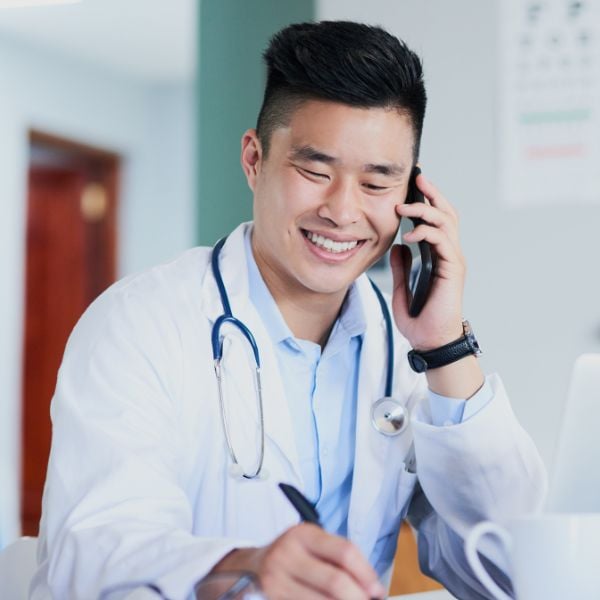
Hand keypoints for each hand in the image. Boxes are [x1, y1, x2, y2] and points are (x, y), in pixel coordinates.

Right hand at [208, 523, 385, 599]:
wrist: (249, 568)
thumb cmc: (290, 556)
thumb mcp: (310, 545)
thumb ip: (337, 558)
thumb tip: (370, 586)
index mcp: (303, 534)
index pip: (344, 551)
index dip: (366, 573)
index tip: (377, 590)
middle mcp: (287, 554)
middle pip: (335, 581)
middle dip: (358, 598)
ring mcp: (276, 579)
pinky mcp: (271, 599)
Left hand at [391, 171, 464, 350]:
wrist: (430, 341)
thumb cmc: (420, 319)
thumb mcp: (403, 287)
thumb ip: (402, 266)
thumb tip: (396, 246)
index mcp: (438, 257)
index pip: (436, 221)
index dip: (427, 201)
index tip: (413, 185)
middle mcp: (449, 255)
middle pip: (446, 214)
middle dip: (432, 194)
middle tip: (418, 177)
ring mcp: (453, 261)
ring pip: (446, 223)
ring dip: (425, 210)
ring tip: (404, 206)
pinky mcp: (453, 270)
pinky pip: (443, 242)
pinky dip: (427, 233)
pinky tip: (410, 234)